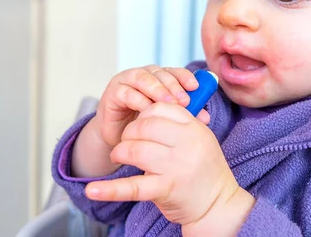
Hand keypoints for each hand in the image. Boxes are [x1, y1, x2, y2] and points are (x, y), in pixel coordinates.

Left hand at [85, 103, 254, 234]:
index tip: (140, 124)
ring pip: (135, 149)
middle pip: (144, 126)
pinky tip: (93, 190)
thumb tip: (151, 107)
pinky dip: (109, 189)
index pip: (160, 108)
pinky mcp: (165, 189)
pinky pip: (133, 187)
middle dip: (129, 133)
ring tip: (119, 156)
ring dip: (120, 152)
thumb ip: (179, 122)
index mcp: (194, 128)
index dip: (144, 113)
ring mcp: (176, 166)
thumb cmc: (205, 169)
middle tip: (126, 142)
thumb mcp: (200, 138)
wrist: (218, 204)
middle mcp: (187, 144)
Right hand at [96, 65, 209, 147]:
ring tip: (169, 103)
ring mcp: (125, 81)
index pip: (173, 72)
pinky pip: (127, 92)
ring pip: (143, 79)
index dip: (184, 76)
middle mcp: (142, 75)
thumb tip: (205, 117)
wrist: (120, 140)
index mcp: (157, 78)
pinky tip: (148, 111)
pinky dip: (139, 100)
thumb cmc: (144, 126)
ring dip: (157, 90)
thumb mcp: (166, 118)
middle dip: (173, 86)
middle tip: (185, 100)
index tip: (195, 87)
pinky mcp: (112, 92)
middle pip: (159, 73)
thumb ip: (184, 114)